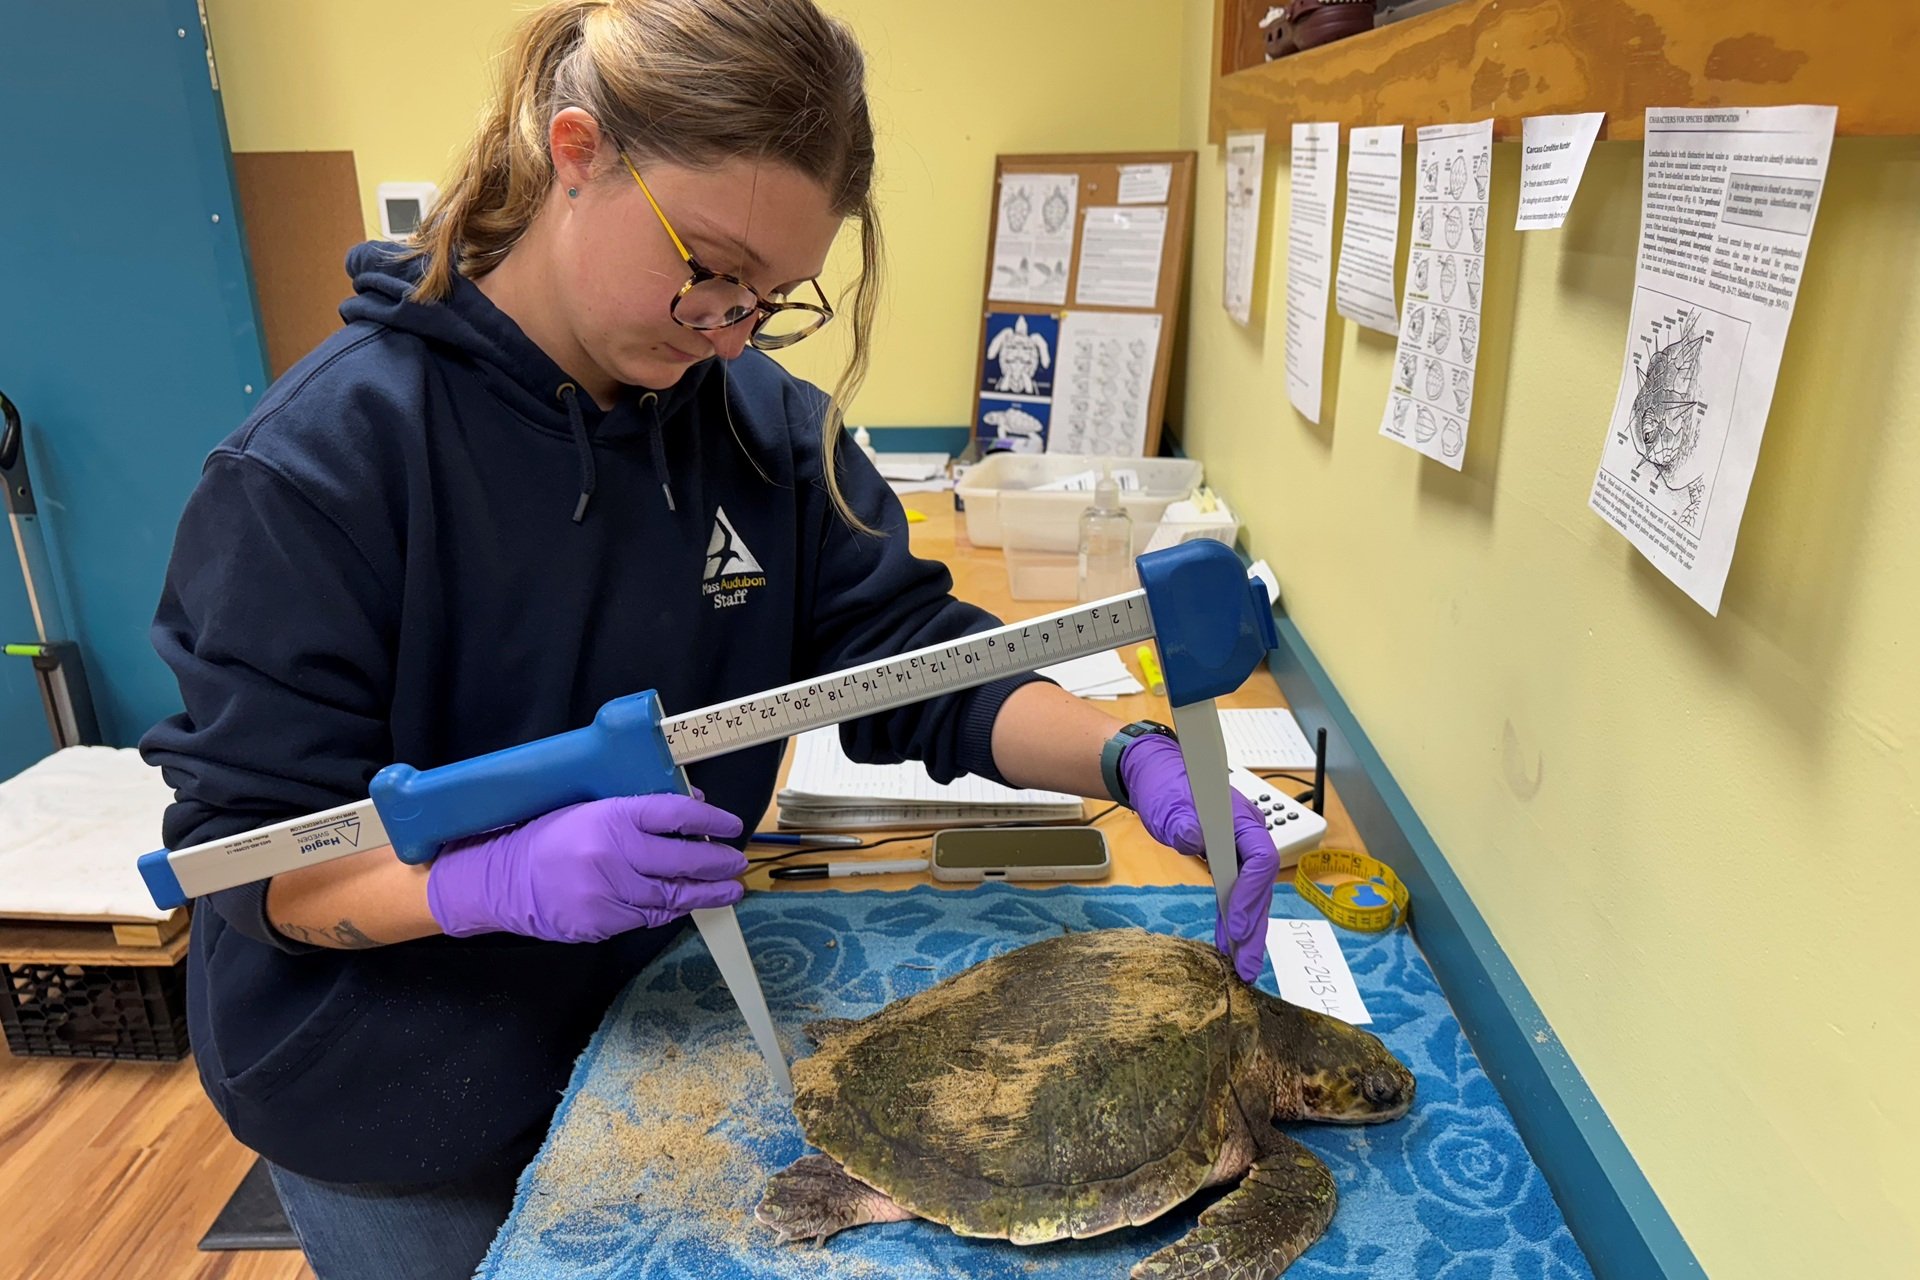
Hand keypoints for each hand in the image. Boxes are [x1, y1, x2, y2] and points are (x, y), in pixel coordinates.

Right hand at [426, 793, 747, 942]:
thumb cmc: (548, 837)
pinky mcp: (604, 921)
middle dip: (717, 862)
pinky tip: (691, 903)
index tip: (730, 825)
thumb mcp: (589, 808)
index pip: (673, 814)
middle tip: (737, 861)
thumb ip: (637, 809)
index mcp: (610, 816)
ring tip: (731, 889)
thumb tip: (689, 806)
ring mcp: (609, 891)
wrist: (503, 879)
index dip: (709, 820)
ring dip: (706, 892)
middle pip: (682, 858)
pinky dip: (673, 909)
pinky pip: (649, 916)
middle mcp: (612, 853)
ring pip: (671, 894)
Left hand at [1119, 735, 1278, 981]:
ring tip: (1243, 966)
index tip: (1236, 927)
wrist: (1158, 775)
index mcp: (1241, 818)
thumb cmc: (1166, 785)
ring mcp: (1241, 847)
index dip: (1250, 895)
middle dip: (1255, 928)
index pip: (1260, 859)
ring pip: (1251, 893)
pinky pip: (1237, 891)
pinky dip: (1234, 916)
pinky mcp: (1229, 858)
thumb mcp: (1169, 802)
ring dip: (1248, 930)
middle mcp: (1249, 834)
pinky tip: (1230, 943)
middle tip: (1248, 967)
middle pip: (1261, 886)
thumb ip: (1182, 820)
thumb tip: (1193, 837)